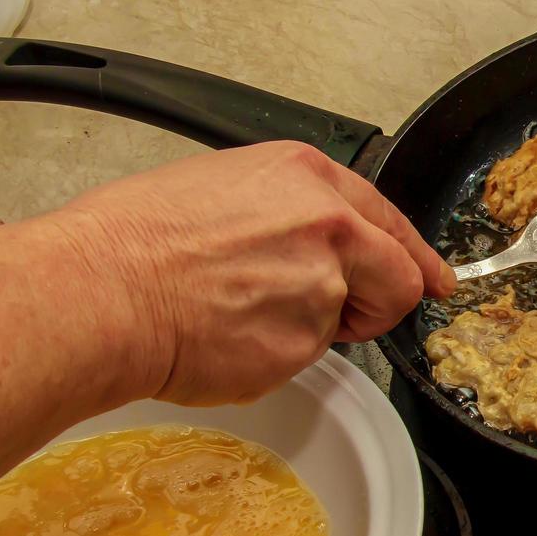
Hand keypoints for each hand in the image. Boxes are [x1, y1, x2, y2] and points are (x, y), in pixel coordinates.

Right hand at [52, 141, 454, 404]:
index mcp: (310, 177)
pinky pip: (306, 358)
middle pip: (400, 279)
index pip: (389, 221)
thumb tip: (318, 241)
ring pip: (345, 322)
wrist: (101, 290)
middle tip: (337, 316)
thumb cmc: (138, 239)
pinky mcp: (304, 343)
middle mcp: (330, 226)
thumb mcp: (226, 186)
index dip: (415, 257)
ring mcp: (322, 286)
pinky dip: (274, 356)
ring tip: (241, 312)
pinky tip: (229, 336)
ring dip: (308, 329)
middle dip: (378, 304)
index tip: (435, 278)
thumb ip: (294, 212)